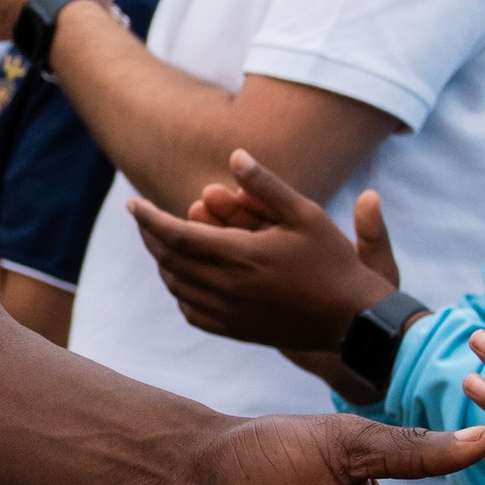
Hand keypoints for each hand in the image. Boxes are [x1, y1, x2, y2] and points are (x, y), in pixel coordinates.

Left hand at [129, 149, 396, 354]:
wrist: (350, 320)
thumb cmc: (332, 261)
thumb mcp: (305, 213)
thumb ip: (266, 185)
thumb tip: (235, 154)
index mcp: (239, 255)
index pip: (174, 234)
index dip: (148, 218)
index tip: (133, 203)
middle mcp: (226, 287)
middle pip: (169, 259)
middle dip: (151, 235)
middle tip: (144, 218)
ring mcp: (228, 313)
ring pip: (176, 286)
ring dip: (164, 261)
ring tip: (163, 242)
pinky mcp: (234, 330)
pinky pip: (191, 311)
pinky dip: (180, 291)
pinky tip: (185, 278)